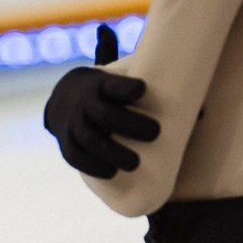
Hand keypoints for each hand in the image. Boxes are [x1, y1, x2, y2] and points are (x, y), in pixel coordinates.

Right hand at [44, 26, 157, 178]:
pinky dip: (93, 165)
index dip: (125, 87)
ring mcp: (73, 125)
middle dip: (129, 124)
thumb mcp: (117, 74)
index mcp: (100, 84)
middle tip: (155, 132)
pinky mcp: (68, 145)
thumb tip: (178, 75)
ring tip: (135, 163)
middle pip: (104, 114)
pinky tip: (111, 172)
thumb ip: (141, 71)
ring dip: (112, 152)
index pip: (111, 84)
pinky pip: (77, 157)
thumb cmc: (106, 91)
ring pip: (90, 139)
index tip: (143, 89)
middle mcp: (84, 103)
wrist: (64, 101)